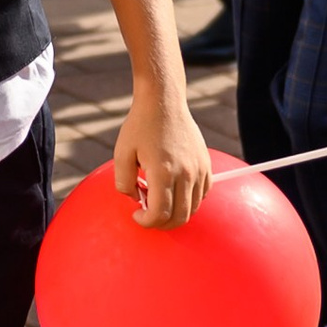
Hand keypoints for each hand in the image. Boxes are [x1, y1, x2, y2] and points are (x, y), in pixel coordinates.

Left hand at [114, 90, 210, 228]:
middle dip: (162, 224)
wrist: (163, 102)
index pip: (160, 214)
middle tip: (148, 216)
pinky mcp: (206, 164)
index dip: (146, 222)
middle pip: (180, 217)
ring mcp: (199, 169)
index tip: (137, 214)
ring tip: (160, 200)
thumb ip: (123, 182)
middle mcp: (185, 173)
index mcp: (163, 172)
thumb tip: (136, 199)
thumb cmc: (140, 126)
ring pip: (193, 208)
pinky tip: (175, 191)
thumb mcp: (121, 153)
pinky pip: (203, 194)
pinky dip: (190, 201)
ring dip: (176, 213)